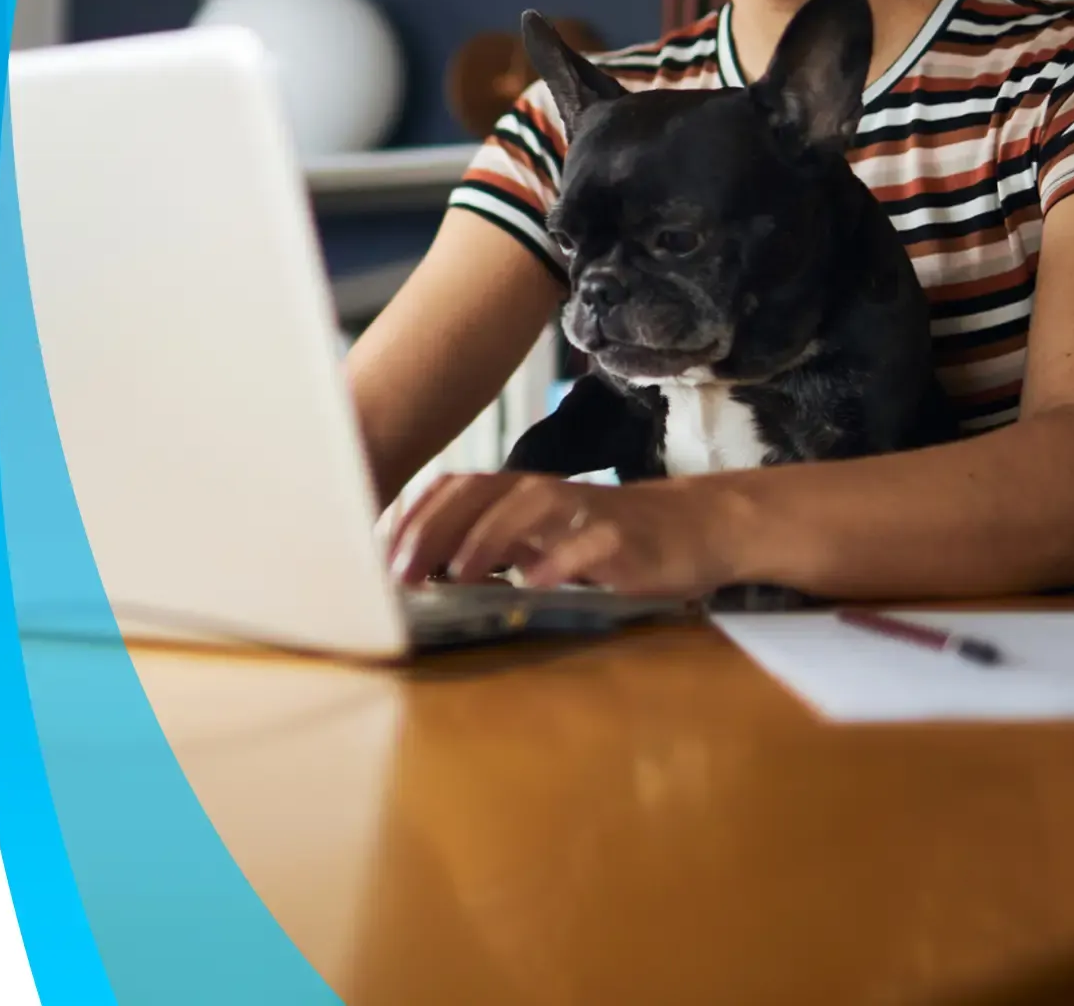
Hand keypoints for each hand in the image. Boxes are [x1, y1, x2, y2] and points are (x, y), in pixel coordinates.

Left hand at [384, 473, 746, 597]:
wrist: (691, 528)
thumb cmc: (601, 539)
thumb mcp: (539, 540)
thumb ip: (490, 548)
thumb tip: (423, 572)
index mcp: (515, 493)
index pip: (452, 489)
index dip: (413, 517)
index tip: (381, 555)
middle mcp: (542, 493)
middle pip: (477, 494)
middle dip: (433, 530)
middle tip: (403, 573)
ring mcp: (583, 510)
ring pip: (526, 507)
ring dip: (485, 539)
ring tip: (456, 575)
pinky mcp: (622, 538)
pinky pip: (586, 544)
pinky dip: (558, 562)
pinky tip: (534, 584)